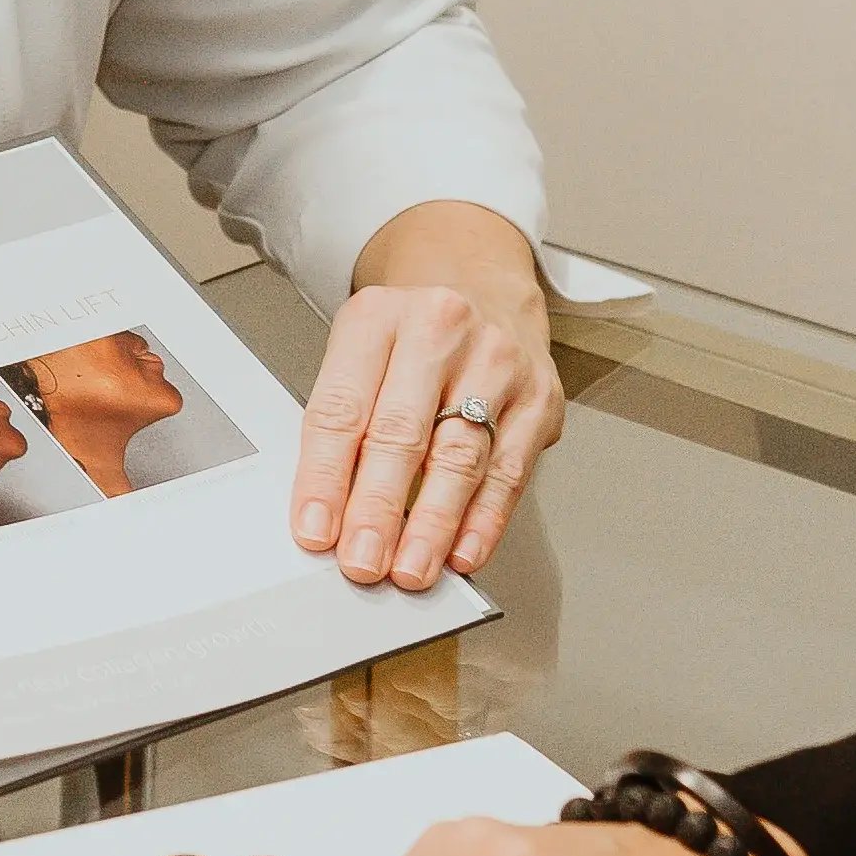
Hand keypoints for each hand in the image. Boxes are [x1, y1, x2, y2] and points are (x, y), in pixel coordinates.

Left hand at [298, 201, 564, 585]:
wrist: (481, 287)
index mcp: (377, 317)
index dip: (325, 477)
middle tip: (363, 560)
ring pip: (459, 457)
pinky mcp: (539, 396)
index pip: (342, 408)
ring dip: (432, 525)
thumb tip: (327, 514)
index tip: (316, 532)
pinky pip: (508, 470)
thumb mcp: (359, 354)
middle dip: (379, 508)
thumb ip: (342, 425)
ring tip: (410, 568)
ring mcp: (496, 361)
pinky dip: (483, 519)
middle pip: (402, 433)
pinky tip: (463, 551)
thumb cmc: (410, 337)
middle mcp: (439, 330)